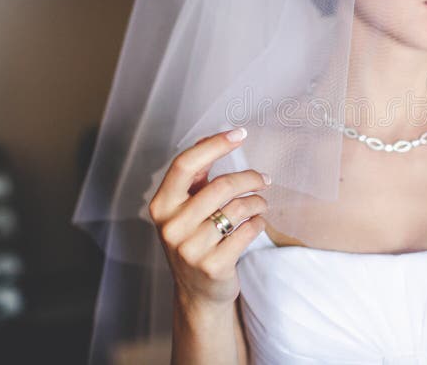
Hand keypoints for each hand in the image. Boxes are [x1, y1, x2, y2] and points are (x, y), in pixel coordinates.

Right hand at [148, 127, 271, 310]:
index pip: (185, 165)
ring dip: (258, 201)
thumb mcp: (185, 210)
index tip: (240, 133)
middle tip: (265, 178)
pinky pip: (248, 230)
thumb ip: (195, 178)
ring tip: (261, 203)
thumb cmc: (195, 241)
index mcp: (161, 206)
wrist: (198, 294)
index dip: (214, 145)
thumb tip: (210, 138)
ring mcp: (190, 248)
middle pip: (221, 186)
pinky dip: (259, 222)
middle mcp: (171, 227)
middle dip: (250, 178)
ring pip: (238, 208)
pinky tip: (257, 223)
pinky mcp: (213, 266)